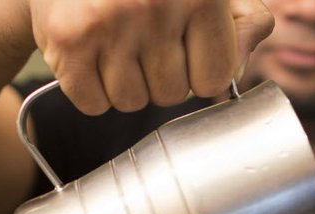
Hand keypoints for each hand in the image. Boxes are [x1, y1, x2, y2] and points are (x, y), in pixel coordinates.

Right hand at [29, 0, 273, 113]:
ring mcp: (110, 21)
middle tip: (141, 41)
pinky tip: (89, 53)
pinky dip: (90, 88)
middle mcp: (156, 4)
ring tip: (114, 43)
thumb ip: (244, 22)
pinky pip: (93, 103)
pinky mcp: (70, 39)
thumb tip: (236, 70)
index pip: (215, 79)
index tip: (184, 47)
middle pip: (172, 95)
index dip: (198, 71)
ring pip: (132, 102)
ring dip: (124, 83)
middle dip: (158, 77)